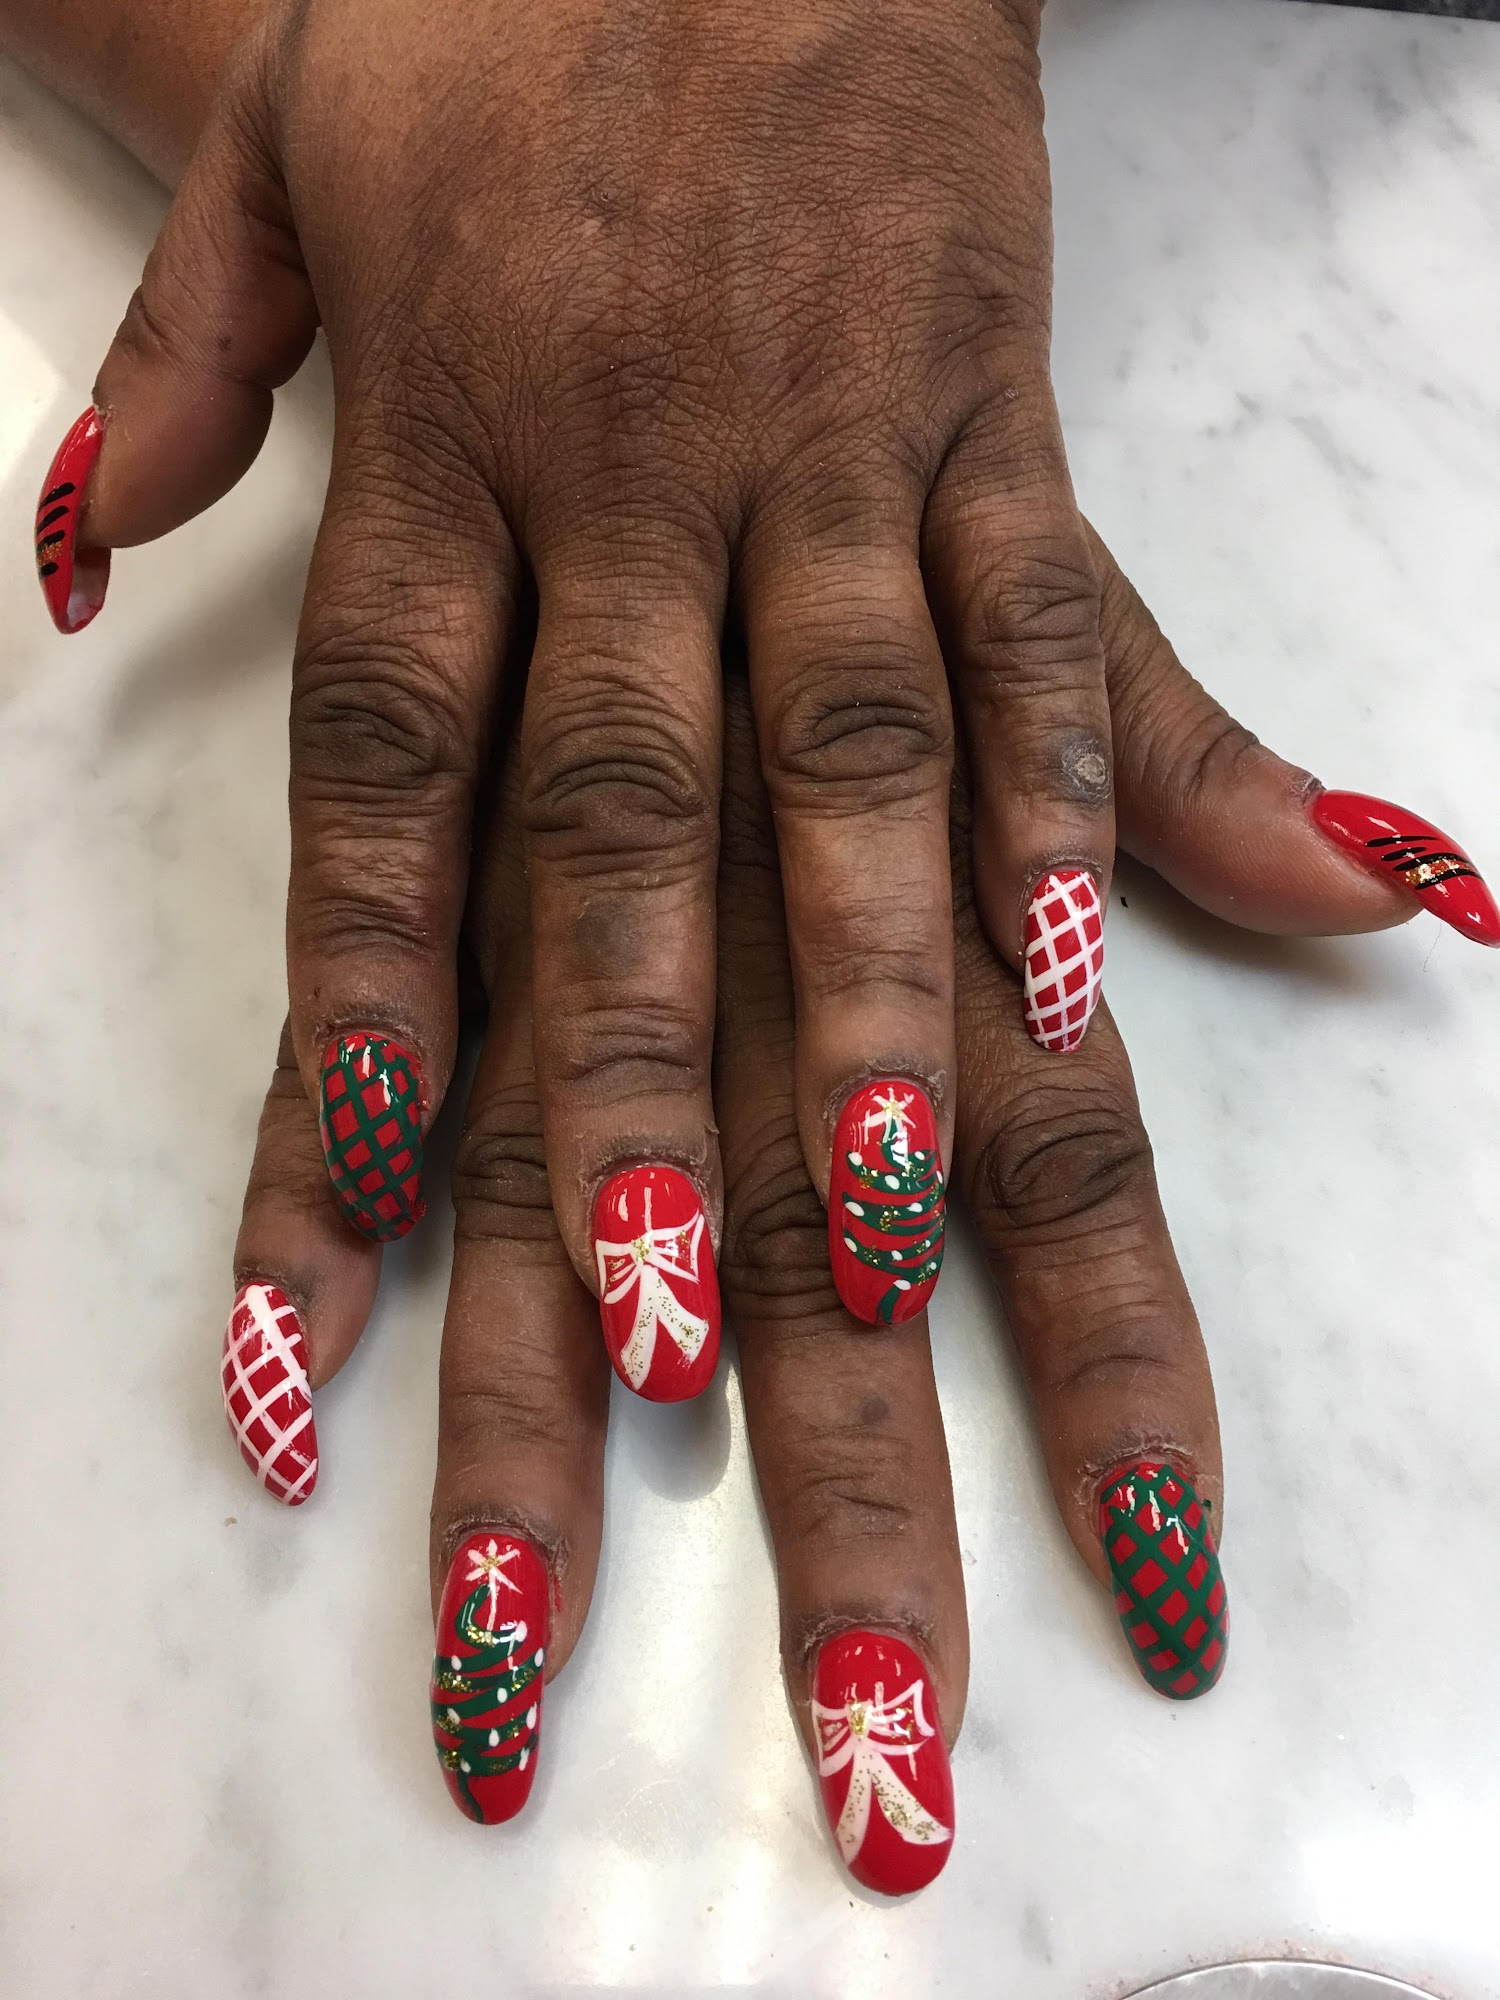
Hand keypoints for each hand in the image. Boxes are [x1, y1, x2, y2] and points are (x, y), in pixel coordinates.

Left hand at [37, 0, 1132, 1346]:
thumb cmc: (505, 1)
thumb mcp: (291, 149)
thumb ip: (194, 368)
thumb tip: (80, 555)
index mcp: (445, 435)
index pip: (388, 761)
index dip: (371, 984)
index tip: (350, 1195)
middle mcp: (628, 477)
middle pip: (621, 821)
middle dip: (630, 1075)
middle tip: (632, 1310)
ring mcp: (822, 453)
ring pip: (848, 754)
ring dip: (867, 991)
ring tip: (891, 1211)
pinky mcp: (987, 410)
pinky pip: (1035, 618)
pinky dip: (1057, 795)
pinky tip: (1071, 969)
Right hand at [219, 535, 1424, 1889]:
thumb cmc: (857, 193)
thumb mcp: (1033, 443)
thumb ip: (1158, 707)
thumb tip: (1409, 894)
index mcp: (943, 726)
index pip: (1055, 1096)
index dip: (1111, 1346)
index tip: (1160, 1586)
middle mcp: (764, 731)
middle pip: (817, 1141)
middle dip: (843, 1433)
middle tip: (874, 1727)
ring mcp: (574, 658)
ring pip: (578, 1034)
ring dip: (559, 1320)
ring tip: (526, 1611)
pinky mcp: (404, 572)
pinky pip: (364, 835)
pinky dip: (326, 1055)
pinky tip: (295, 1317)